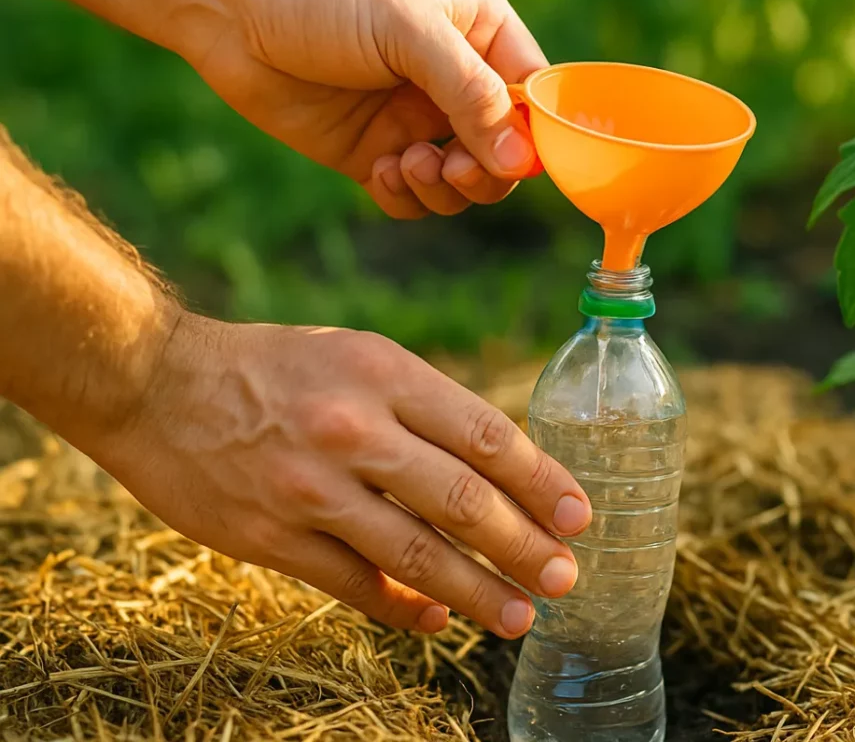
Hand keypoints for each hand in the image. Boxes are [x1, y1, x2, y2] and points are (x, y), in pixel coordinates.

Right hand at [86, 315, 590, 637]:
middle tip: (563, 578)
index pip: (485, 436)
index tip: (576, 516)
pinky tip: (439, 622)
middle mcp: (354, 429)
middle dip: (523, 547)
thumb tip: (497, 471)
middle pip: (462, 501)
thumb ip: (423, 409)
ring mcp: (311, 488)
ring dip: (477, 592)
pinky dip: (405, 609)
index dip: (540, 482)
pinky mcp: (271, 536)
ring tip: (518, 616)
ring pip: (416, 554)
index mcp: (384, 374)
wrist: (153, 382)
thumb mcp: (358, 357)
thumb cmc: (272, 368)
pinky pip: (356, 584)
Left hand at [184, 0, 547, 218]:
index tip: (515, 161)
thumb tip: (523, 162)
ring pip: (463, 183)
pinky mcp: (374, 151)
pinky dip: (404, 197)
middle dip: (485, 172)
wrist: (226, 5)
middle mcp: (456, 80)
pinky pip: (413, 197)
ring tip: (406, 164)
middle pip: (506, 153)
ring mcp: (415, 118)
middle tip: (451, 168)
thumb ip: (471, 95)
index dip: (535, 137)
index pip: (537, 98)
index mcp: (482, 33)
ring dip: (443, 189)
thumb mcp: (408, 32)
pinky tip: (377, 170)